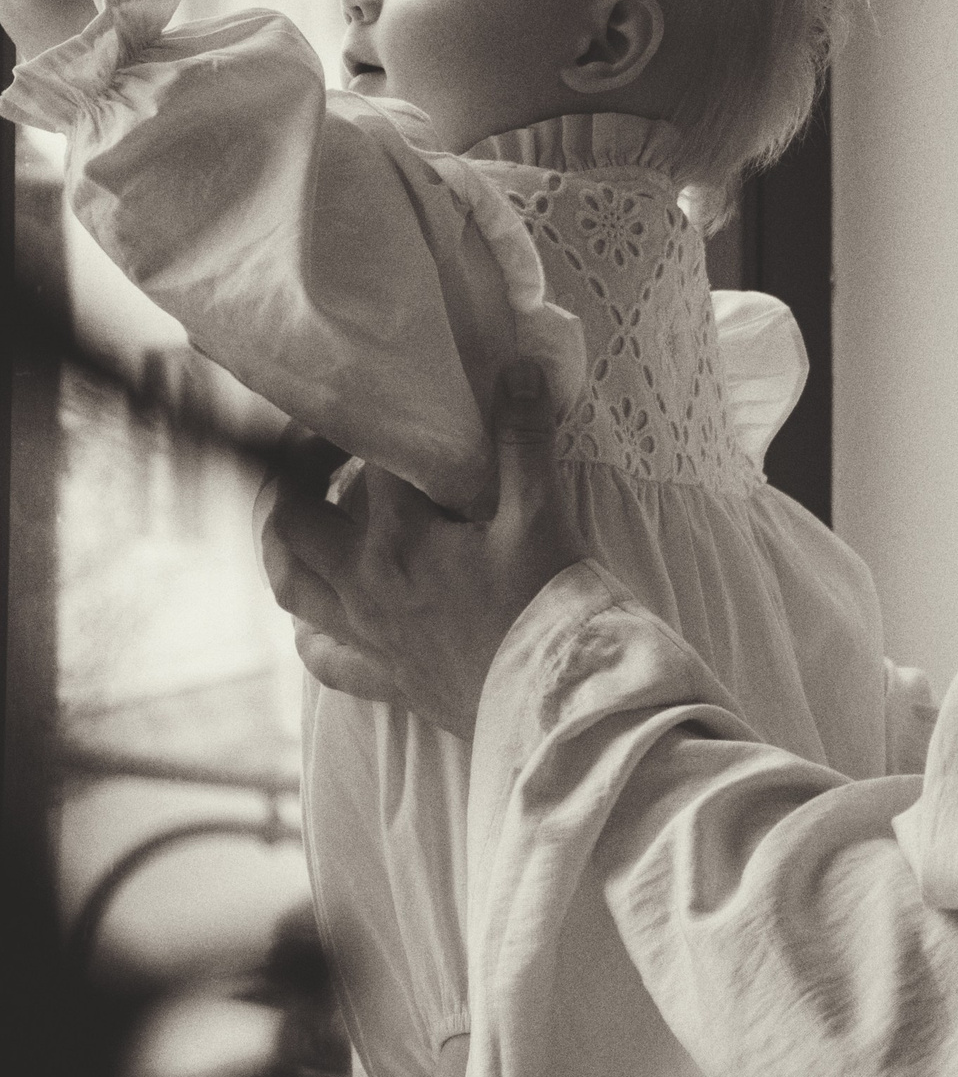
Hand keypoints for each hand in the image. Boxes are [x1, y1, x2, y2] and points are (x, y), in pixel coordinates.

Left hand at [257, 363, 585, 738]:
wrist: (554, 708)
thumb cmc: (546, 609)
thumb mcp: (540, 517)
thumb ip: (523, 440)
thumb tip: (518, 368)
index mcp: (399, 540)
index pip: (360, 464)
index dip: (360, 424)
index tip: (375, 399)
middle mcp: (365, 586)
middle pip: (291, 522)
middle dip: (293, 476)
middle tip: (323, 449)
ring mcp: (367, 635)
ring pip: (290, 586)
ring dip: (284, 545)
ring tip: (303, 513)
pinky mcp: (382, 678)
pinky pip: (322, 657)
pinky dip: (312, 630)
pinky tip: (324, 613)